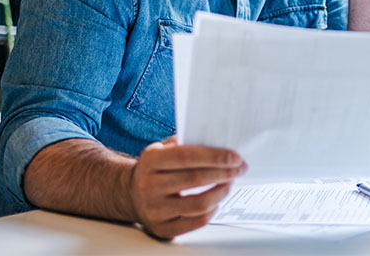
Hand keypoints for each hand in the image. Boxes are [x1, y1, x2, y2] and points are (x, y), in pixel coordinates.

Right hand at [129, 137, 246, 238]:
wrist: (129, 194)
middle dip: (224, 173)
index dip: (215, 156)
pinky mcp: (161, 228)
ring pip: (199, 204)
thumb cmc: (154, 168)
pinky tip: (216, 201)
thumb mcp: (162, 148)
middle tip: (239, 168)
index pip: (187, 157)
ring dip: (221, 192)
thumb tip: (220, 141)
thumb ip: (187, 142)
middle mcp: (149, 186)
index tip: (235, 157)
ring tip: (229, 183)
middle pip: (196, 179)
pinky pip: (195, 222)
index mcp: (150, 161)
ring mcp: (154, 210)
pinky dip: (212, 211)